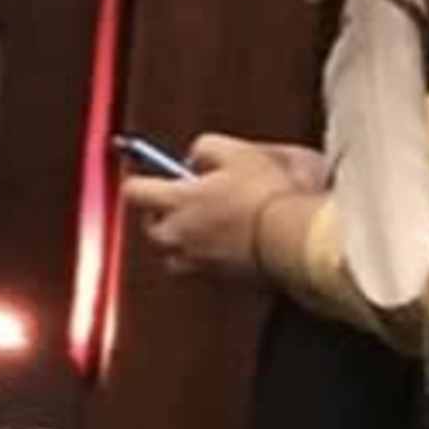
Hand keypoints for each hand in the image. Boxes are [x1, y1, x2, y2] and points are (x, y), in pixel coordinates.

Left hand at [126, 133, 324, 283]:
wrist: (294, 239)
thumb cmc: (266, 195)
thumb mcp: (236, 152)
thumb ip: (206, 148)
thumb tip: (196, 156)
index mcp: (177, 202)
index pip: (134, 192)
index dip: (138, 180)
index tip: (145, 174)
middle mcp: (179, 236)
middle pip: (152, 228)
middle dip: (162, 214)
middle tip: (184, 200)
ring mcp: (197, 262)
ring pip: (174, 254)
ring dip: (183, 241)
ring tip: (208, 226)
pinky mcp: (219, 280)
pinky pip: (201, 268)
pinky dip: (208, 257)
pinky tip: (231, 243)